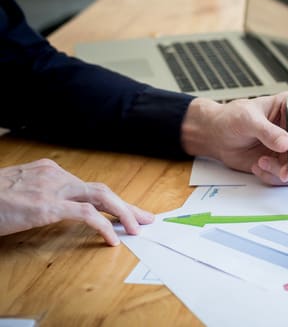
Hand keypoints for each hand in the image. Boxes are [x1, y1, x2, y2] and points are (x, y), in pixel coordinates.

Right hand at [0, 159, 153, 244]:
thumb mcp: (20, 192)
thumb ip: (42, 196)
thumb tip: (57, 209)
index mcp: (50, 171)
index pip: (89, 187)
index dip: (111, 201)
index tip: (127, 211)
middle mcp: (56, 175)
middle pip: (101, 189)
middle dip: (127, 205)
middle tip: (146, 218)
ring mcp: (52, 188)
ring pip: (101, 197)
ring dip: (124, 213)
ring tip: (137, 229)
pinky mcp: (47, 206)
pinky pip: (86, 214)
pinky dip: (104, 225)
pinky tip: (112, 238)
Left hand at [181, 91, 287, 184]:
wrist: (219, 135)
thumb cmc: (232, 119)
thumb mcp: (246, 120)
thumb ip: (266, 131)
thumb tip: (286, 144)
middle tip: (281, 173)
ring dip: (282, 171)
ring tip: (260, 163)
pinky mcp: (286, 160)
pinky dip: (273, 176)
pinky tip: (258, 166)